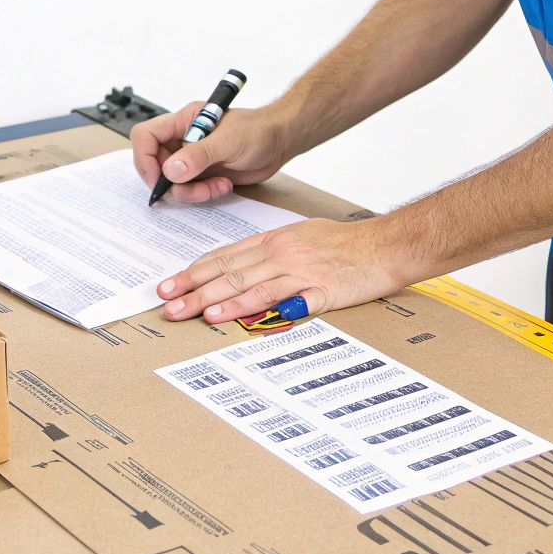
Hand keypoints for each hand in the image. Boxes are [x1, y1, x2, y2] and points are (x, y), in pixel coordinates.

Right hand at [130, 101, 293, 203]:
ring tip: (216, 186)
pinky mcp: (202, 174)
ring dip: (191, 192)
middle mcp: (182, 140)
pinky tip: (223, 186)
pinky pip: (189, 190)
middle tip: (192, 190)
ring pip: (172, 182)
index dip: (145, 159)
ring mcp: (191, 158)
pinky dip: (202, 194)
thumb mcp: (228, 141)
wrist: (280, 142)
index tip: (161, 178)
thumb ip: (198, 155)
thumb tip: (170, 171)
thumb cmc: (258, 130)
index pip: (145, 136)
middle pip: (155, 165)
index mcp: (182, 122)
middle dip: (171, 183)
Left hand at [156, 216, 410, 322]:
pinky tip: (236, 317)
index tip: (169, 285)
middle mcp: (281, 252)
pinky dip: (256, 309)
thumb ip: (269, 251)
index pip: (223, 256)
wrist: (386, 245)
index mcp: (274, 240)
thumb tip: (239, 265)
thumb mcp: (300, 236)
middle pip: (228, 272)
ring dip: (217, 300)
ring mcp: (299, 271)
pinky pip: (282, 301)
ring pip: (249, 284)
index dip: (193, 272)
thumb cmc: (345, 243)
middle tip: (166, 304)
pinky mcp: (319, 290)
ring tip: (192, 313)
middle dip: (193, 289)